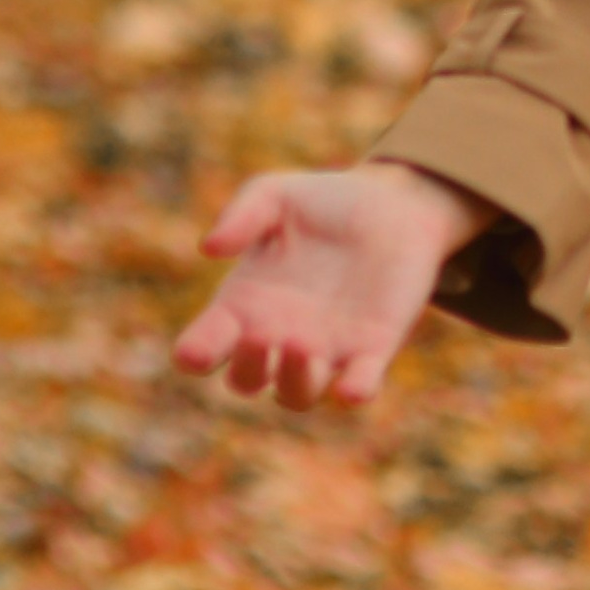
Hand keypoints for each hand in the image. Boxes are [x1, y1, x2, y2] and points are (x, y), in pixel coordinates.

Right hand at [173, 164, 498, 410]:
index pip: (204, 347)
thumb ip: (243, 213)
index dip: (196, 355)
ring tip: (304, 346)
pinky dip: (355, 393)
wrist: (394, 203)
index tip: (196, 351)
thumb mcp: (276, 194)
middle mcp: (278, 337)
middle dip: (248, 368)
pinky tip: (353, 389)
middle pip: (247, 380)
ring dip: (295, 382)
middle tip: (261, 335)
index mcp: (243, 305)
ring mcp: (325, 349)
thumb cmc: (324, 201)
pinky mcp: (372, 349)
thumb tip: (210, 247)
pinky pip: (358, 388)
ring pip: (297, 394)